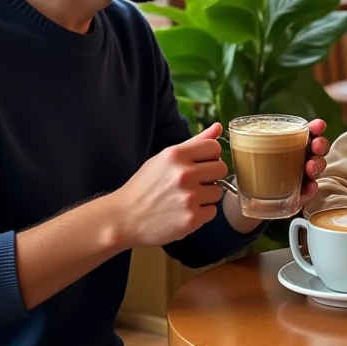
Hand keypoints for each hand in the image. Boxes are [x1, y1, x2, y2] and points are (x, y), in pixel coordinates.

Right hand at [113, 123, 226, 246]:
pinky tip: (184, 212)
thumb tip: (218, 126)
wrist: (125, 218)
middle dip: (211, 176)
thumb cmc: (144, 186)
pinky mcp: (192, 218)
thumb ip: (194, 142)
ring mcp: (189, 197)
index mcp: (176, 155)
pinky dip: (201, 213)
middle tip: (194, 183)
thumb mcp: (164, 158)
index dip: (209, 157)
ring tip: (186, 198)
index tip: (199, 165)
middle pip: (221, 168)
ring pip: (218, 191)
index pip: (214, 147)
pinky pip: (212, 211)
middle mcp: (184, 174)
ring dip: (206, 196)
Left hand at [222, 118, 330, 233]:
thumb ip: (232, 139)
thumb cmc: (247, 168)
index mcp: (288, 143)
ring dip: (317, 166)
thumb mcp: (241, 152)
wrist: (240, 197)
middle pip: (315, 149)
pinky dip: (310, 190)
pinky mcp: (296, 196)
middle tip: (315, 146)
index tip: (318, 125)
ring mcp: (299, 177)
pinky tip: (308, 188)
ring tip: (309, 168)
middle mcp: (297, 158)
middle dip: (320, 145)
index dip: (315, 127)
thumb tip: (217, 126)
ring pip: (315, 169)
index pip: (306, 132)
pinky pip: (308, 193)